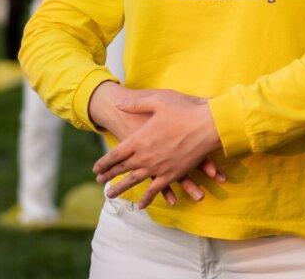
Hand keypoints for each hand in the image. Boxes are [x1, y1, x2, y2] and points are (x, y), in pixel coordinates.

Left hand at [99, 91, 223, 208]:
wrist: (208, 125)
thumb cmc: (184, 110)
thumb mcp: (157, 101)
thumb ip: (135, 104)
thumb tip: (117, 103)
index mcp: (140, 139)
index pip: (116, 154)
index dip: (104, 163)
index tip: (96, 169)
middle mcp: (145, 156)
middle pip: (122, 169)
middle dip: (108, 176)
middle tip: (98, 182)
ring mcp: (158, 167)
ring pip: (134, 181)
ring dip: (121, 189)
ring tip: (110, 196)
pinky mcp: (172, 174)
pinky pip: (156, 190)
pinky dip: (147, 198)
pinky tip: (140, 205)